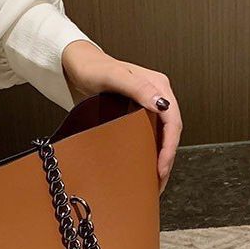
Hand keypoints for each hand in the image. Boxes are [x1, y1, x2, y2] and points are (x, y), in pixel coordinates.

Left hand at [61, 41, 182, 192]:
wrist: (76, 67)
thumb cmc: (94, 68)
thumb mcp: (115, 76)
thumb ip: (138, 88)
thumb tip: (161, 105)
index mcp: (159, 86)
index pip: (173, 121)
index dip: (169, 147)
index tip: (161, 167)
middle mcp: (156, 96)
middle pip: (170, 132)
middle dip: (167, 158)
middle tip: (159, 181)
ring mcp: (146, 106)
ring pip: (160, 136)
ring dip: (159, 158)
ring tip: (154, 180)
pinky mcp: (135, 115)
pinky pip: (148, 135)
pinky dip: (148, 152)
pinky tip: (143, 166)